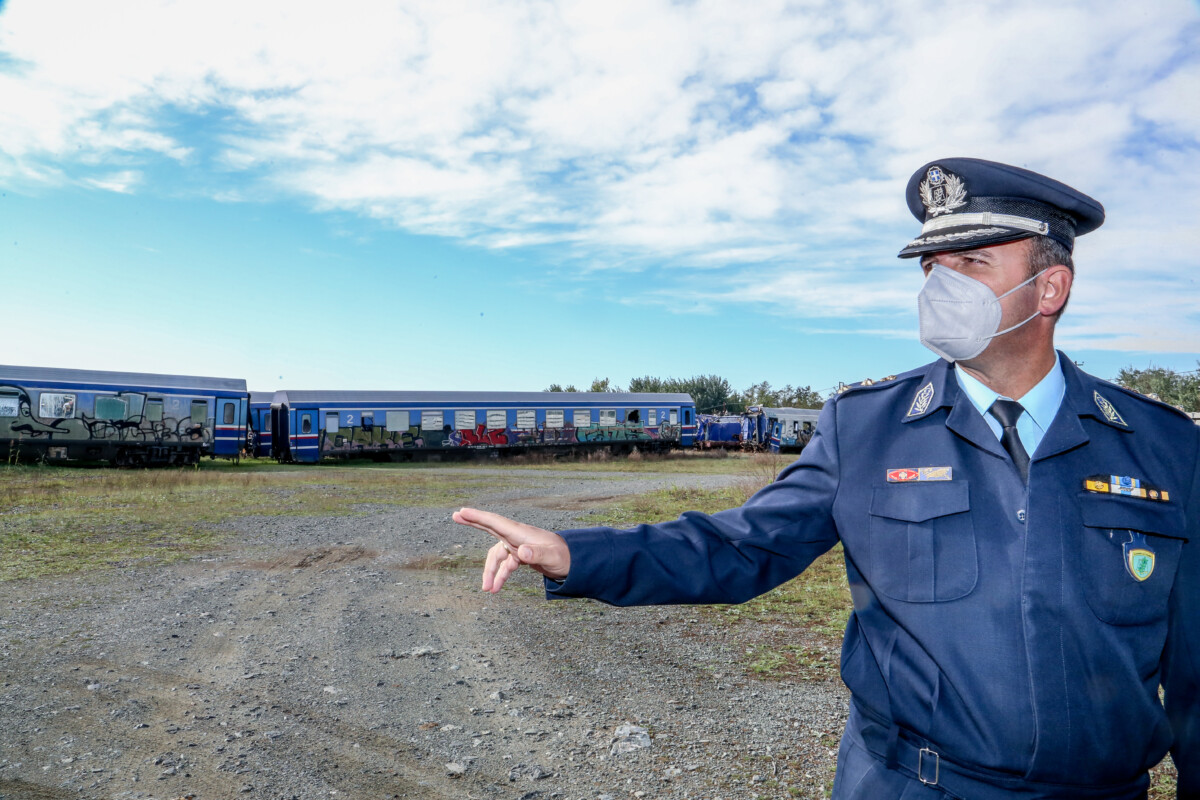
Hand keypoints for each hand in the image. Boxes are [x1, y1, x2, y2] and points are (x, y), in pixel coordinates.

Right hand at [452, 507, 570, 592]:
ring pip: (496, 556)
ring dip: (490, 572)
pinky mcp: (520, 555)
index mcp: (520, 533)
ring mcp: (517, 545)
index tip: (462, 512)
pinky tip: (496, 589)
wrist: (573, 562)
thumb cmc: (563, 556)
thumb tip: (521, 553)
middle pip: (490, 528)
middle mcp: (517, 537)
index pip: (495, 522)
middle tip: (456, 516)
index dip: (478, 517)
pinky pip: (505, 565)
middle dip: (473, 523)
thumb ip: (537, 554)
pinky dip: (499, 576)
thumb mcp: (552, 557)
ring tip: (486, 589)